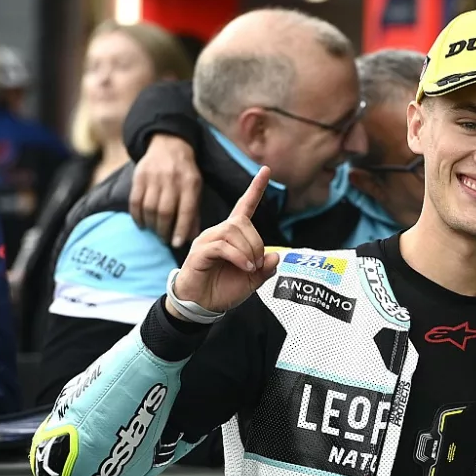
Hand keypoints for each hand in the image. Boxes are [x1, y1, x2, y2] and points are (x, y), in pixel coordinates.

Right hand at [129, 134, 203, 247]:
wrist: (169, 145)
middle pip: (165, 211)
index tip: (177, 243)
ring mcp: (153, 177)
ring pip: (149, 207)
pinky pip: (135, 200)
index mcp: (190, 183)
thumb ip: (193, 212)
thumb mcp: (196, 189)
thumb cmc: (185, 173)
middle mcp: (171, 179)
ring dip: (151, 225)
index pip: (185, 210)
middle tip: (165, 239)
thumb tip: (190, 238)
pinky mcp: (139, 175)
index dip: (180, 229)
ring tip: (155, 232)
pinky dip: (137, 216)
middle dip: (164, 230)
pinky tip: (142, 223)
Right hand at [167, 167, 280, 316]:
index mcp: (232, 235)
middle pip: (242, 222)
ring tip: (249, 268)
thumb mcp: (252, 281)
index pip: (244, 206)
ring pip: (232, 231)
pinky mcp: (199, 252)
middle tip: (257, 264)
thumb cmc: (223, 289)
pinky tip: (244, 268)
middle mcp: (218, 233)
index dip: (255, 189)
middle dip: (256, 243)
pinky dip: (238, 257)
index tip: (266, 170)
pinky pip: (222, 246)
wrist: (202, 305)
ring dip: (248, 251)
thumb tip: (276, 256)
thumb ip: (266, 268)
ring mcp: (206, 241)